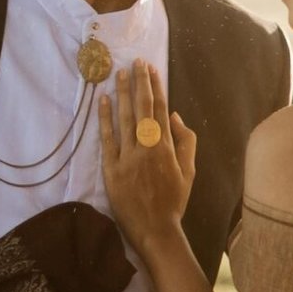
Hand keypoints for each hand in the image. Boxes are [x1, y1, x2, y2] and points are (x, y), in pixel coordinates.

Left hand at [98, 60, 196, 252]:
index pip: (161, 109)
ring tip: (119, 73)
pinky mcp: (112, 169)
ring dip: (122, 94)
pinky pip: (107, 139)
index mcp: (167, 147)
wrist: (156, 229)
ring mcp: (129, 158)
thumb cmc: (174, 201)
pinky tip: (102, 101)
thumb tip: (175, 116)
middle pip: (142, 108)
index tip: (152, 69)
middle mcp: (148, 148)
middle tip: (136, 62)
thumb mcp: (190, 171)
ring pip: (124, 119)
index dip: (156, 87)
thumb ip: (186, 142)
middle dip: (139, 82)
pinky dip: (105, 119)